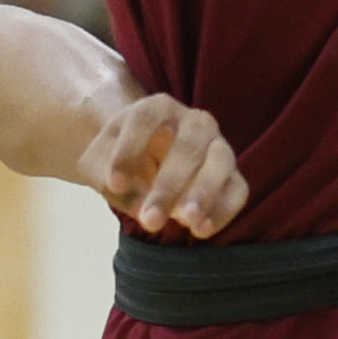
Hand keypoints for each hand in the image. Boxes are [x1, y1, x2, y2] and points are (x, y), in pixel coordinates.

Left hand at [82, 92, 246, 237]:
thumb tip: (142, 207)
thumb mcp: (99, 163)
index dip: (130, 150)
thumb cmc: (118, 158)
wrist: (142, 161)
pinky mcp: (232, 173)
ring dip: (205, 193)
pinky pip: (238, 189)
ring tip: (188, 222)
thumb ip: (110, 179)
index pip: (145, 119)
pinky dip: (224, 210)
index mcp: (157, 108)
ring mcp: (217, 145)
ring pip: (221, 162)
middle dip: (169, 185)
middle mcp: (193, 121)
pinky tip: (202, 230)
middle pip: (188, 145)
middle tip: (151, 220)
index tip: (114, 185)